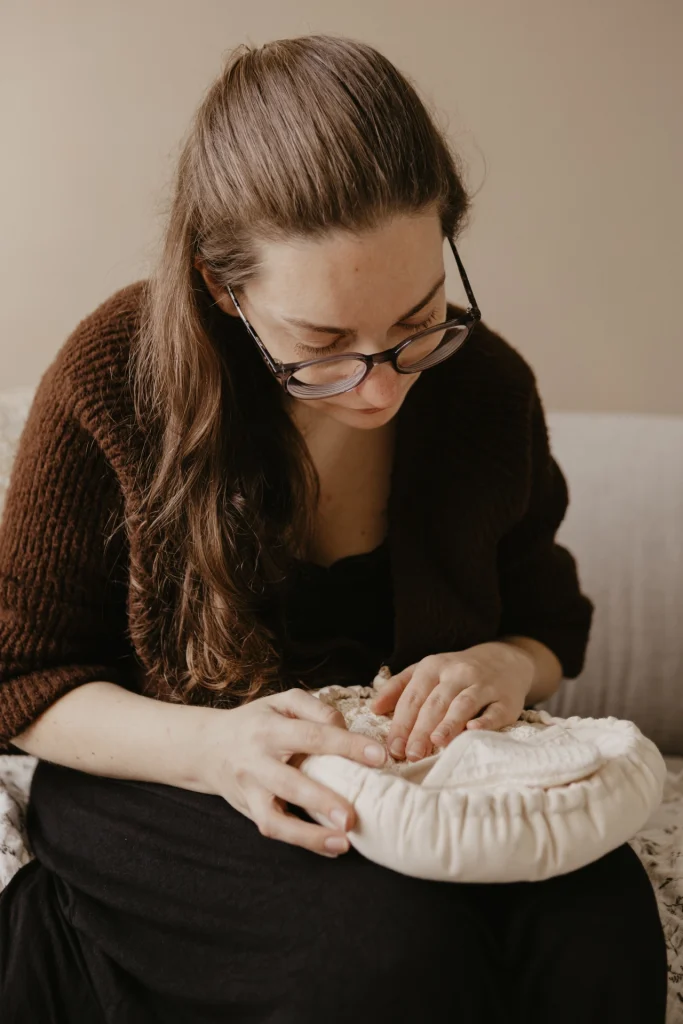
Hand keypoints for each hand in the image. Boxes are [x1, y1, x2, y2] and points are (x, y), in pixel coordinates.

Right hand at [197, 687, 386, 857]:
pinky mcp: (250, 810)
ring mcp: (251, 791)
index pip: (312, 735)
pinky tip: (333, 847)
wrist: (208, 746)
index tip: (379, 757)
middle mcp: (257, 761)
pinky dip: (304, 841)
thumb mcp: (282, 701)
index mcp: (269, 728)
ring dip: (309, 835)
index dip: (347, 745)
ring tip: (344, 842)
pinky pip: (274, 830)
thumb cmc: (256, 722)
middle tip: (353, 816)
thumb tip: (346, 729)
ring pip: (275, 819)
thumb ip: (316, 708)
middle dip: (322, 800)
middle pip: (290, 782)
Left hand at [369, 643, 534, 761]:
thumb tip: (375, 708)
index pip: (413, 697)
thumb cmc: (456, 672)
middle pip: (435, 703)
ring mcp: (483, 685)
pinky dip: (484, 721)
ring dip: (449, 724)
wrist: (505, 660)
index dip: (402, 723)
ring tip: (436, 743)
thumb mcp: (426, 670)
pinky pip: (494, 711)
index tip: (393, 747)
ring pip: (463, 704)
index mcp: (433, 667)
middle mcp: (457, 673)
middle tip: (411, 754)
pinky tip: (472, 731)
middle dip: (421, 730)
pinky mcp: (506, 699)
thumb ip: (398, 687)